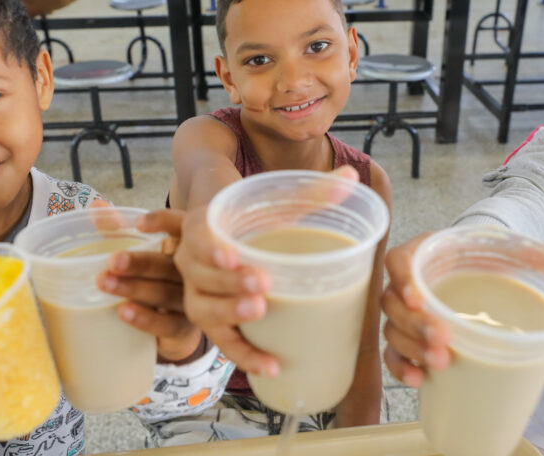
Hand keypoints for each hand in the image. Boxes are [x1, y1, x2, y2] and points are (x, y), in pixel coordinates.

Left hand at [94, 208, 202, 362]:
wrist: (180, 321)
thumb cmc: (158, 275)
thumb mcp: (142, 250)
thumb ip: (120, 229)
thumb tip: (95, 206)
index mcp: (186, 244)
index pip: (181, 228)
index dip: (163, 223)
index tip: (138, 223)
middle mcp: (196, 271)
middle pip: (170, 265)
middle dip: (140, 263)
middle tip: (113, 261)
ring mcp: (194, 301)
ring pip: (165, 294)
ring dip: (135, 288)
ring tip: (105, 283)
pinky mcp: (186, 328)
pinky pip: (168, 324)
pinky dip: (146, 318)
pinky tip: (124, 312)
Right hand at [173, 165, 360, 376]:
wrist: (234, 238)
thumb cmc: (259, 219)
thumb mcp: (282, 203)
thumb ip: (315, 191)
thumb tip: (352, 177)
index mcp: (203, 226)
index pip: (197, 234)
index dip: (211, 247)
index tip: (232, 254)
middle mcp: (192, 261)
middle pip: (200, 275)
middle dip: (229, 283)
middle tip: (263, 285)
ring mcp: (199, 294)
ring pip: (204, 309)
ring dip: (230, 314)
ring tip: (262, 312)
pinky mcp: (214, 322)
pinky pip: (224, 343)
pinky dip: (245, 355)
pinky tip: (272, 365)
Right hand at [382, 234, 543, 387]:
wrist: (480, 274)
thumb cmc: (489, 262)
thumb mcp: (510, 256)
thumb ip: (540, 253)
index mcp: (426, 253)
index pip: (398, 261)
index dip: (402, 279)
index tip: (419, 298)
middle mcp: (409, 283)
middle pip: (393, 302)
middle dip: (416, 325)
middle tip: (444, 340)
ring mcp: (405, 313)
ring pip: (392, 330)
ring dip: (411, 348)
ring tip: (441, 363)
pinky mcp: (409, 338)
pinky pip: (392, 354)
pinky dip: (401, 367)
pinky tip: (419, 380)